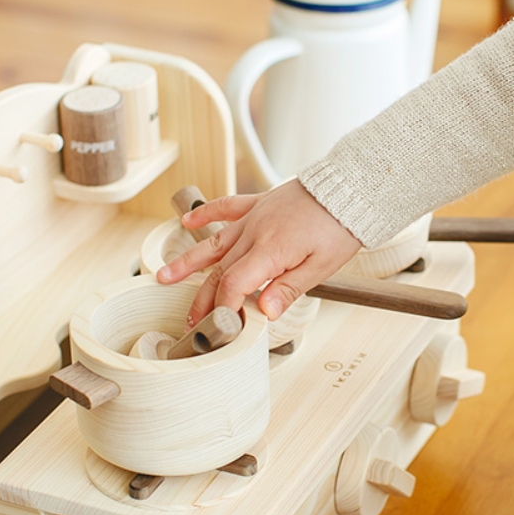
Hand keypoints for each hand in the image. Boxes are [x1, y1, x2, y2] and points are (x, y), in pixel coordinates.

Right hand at [155, 179, 361, 324]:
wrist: (349, 188)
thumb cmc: (339, 226)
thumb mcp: (321, 266)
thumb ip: (289, 289)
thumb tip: (264, 311)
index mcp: (271, 250)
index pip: (234, 284)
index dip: (224, 307)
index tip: (220, 326)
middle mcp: (255, 232)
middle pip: (221, 270)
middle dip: (203, 299)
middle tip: (190, 321)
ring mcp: (254, 216)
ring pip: (214, 242)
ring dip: (188, 261)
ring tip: (164, 276)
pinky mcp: (259, 203)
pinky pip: (227, 207)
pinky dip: (206, 214)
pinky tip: (188, 221)